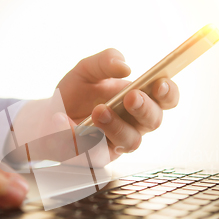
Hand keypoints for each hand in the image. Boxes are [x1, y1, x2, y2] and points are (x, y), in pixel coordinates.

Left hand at [57, 48, 179, 160]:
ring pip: (131, 141)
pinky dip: (80, 137)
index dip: (168, 93)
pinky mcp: (99, 157)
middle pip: (154, 121)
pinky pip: (96, 152)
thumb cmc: (76, 93)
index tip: (160, 84)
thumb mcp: (87, 69)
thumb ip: (105, 61)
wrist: (49, 114)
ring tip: (98, 111)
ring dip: (117, 126)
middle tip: (130, 97)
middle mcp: (134, 123)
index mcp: (139, 99)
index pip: (166, 99)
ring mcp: (119, 141)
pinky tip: (64, 121)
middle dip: (144, 109)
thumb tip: (124, 67)